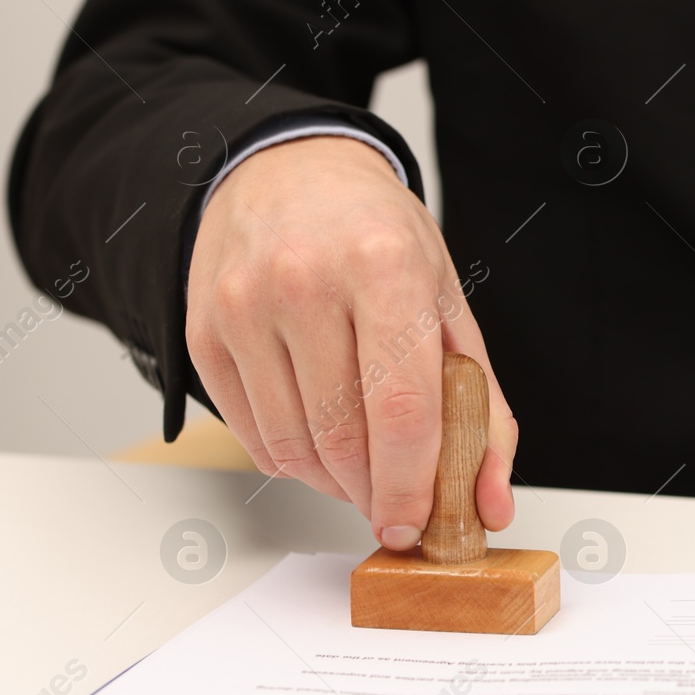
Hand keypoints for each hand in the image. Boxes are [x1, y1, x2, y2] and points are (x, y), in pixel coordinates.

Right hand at [186, 135, 516, 548]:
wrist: (290, 169)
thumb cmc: (377, 236)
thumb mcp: (446, 303)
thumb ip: (482, 406)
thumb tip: (491, 502)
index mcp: (383, 267)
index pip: (401, 407)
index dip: (412, 483)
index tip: (418, 525)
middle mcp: (304, 283)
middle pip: (343, 438)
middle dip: (377, 492)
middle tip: (398, 503)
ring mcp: (243, 306)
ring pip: (293, 447)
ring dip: (336, 483)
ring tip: (364, 469)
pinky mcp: (203, 332)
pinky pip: (252, 434)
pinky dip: (293, 459)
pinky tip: (321, 439)